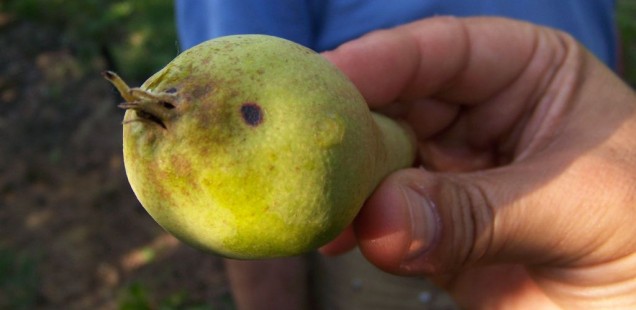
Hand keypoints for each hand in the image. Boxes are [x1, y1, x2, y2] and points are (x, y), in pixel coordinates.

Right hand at [320, 17, 635, 308]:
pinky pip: (380, 218)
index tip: (329, 79)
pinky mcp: (432, 229)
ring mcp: (451, 174)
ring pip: (378, 161)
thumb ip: (477, 213)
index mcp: (528, 76)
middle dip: (352, 123)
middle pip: (396, 102)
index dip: (383, 59)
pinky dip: (353, 227)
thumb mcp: (578, 210)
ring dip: (347, 180)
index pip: (444, 52)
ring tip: (314, 197)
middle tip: (304, 143)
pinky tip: (334, 237)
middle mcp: (479, 117)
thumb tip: (380, 220)